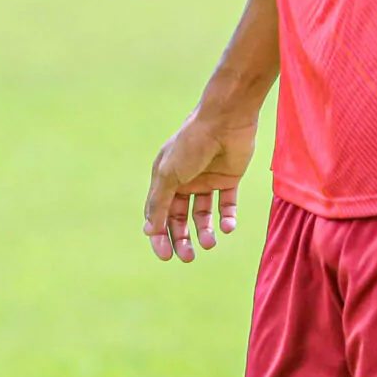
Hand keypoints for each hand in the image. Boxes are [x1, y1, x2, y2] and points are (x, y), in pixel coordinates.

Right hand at [143, 101, 257, 262]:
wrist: (225, 119)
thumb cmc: (192, 144)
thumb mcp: (169, 175)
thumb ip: (159, 203)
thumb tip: (148, 231)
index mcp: (164, 178)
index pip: (159, 213)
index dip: (160, 235)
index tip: (165, 255)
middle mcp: (184, 181)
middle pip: (180, 218)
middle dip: (182, 239)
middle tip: (188, 257)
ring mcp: (207, 180)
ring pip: (203, 214)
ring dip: (205, 231)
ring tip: (210, 243)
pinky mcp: (228, 178)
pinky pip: (227, 204)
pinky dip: (227, 218)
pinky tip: (227, 226)